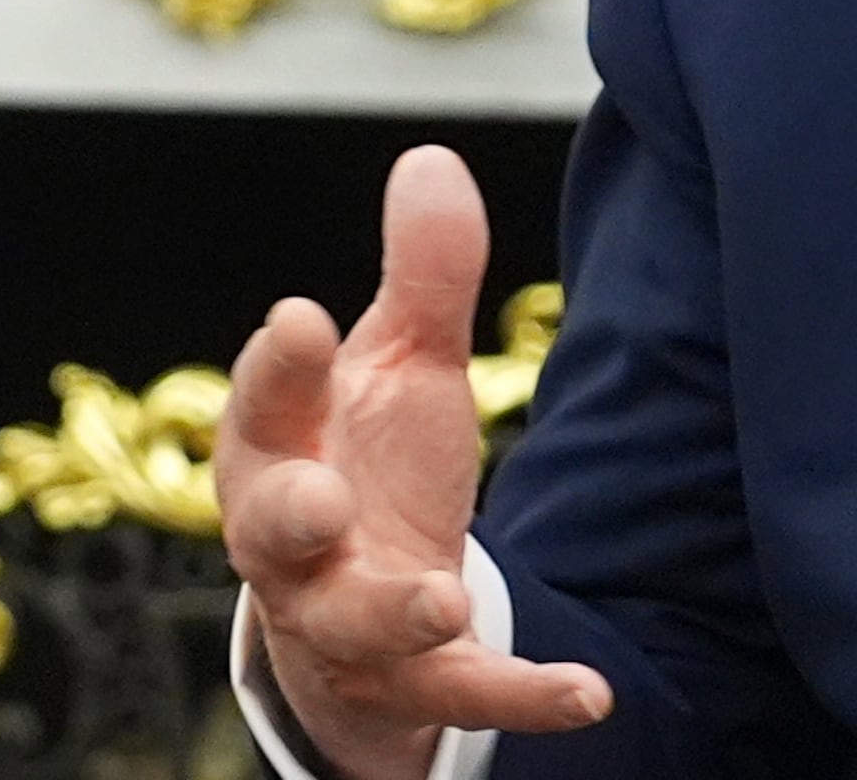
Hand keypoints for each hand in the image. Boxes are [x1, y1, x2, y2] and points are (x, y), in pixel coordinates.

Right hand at [220, 146, 611, 779]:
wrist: (361, 607)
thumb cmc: (366, 465)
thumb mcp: (401, 369)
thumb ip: (422, 280)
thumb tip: (432, 158)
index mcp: (282, 450)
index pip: (266, 405)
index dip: (277, 367)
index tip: (298, 315)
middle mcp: (295, 545)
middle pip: (273, 532)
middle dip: (291, 515)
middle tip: (319, 501)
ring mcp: (346, 620)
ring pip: (353, 626)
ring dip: (398, 614)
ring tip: (448, 600)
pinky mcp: (413, 681)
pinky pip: (462, 696)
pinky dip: (524, 698)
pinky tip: (590, 693)